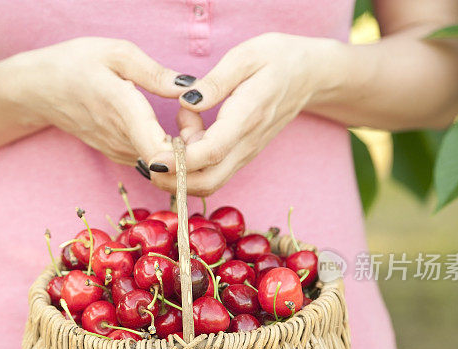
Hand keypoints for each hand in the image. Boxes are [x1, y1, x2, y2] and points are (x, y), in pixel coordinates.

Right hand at [7, 37, 187, 165]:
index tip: (196, 127)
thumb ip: (155, 73)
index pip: (159, 153)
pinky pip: (153, 160)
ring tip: (186, 120)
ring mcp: (119, 151)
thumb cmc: (76, 64)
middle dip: (193, 145)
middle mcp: (121, 139)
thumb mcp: (116, 53)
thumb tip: (190, 88)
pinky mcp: (119, 156)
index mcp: (123, 109)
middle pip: (169, 162)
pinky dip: (168, 150)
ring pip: (162, 164)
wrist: (39, 90)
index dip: (186, 152)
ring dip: (182, 148)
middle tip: (195, 117)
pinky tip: (171, 128)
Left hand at [147, 33, 338, 195]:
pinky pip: (214, 170)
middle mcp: (247, 143)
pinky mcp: (242, 154)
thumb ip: (215, 82)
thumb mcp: (245, 56)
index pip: (212, 152)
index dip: (180, 162)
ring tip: (176, 127)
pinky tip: (187, 129)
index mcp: (247, 117)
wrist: (310, 75)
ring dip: (181, 169)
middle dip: (173, 180)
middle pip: (208, 182)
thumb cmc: (277, 59)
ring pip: (210, 181)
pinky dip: (192, 161)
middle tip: (147, 159)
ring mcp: (246, 153)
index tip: (153, 159)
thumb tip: (185, 101)